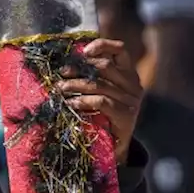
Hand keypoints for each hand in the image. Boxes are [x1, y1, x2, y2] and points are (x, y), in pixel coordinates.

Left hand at [58, 38, 142, 163]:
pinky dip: (83, 100)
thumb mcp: (99, 92)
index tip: (83, 51)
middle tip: (61, 74)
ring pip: (99, 84)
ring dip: (75, 85)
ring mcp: (131, 100)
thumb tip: (67, 63)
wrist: (114, 146)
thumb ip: (93, 76)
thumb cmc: (102, 115)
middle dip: (79, 68)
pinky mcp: (126, 115)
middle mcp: (133, 84)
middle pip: (105, 66)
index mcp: (128, 74)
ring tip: (60, 89)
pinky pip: (101, 101)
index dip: (102, 46)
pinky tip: (71, 103)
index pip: (120, 51)